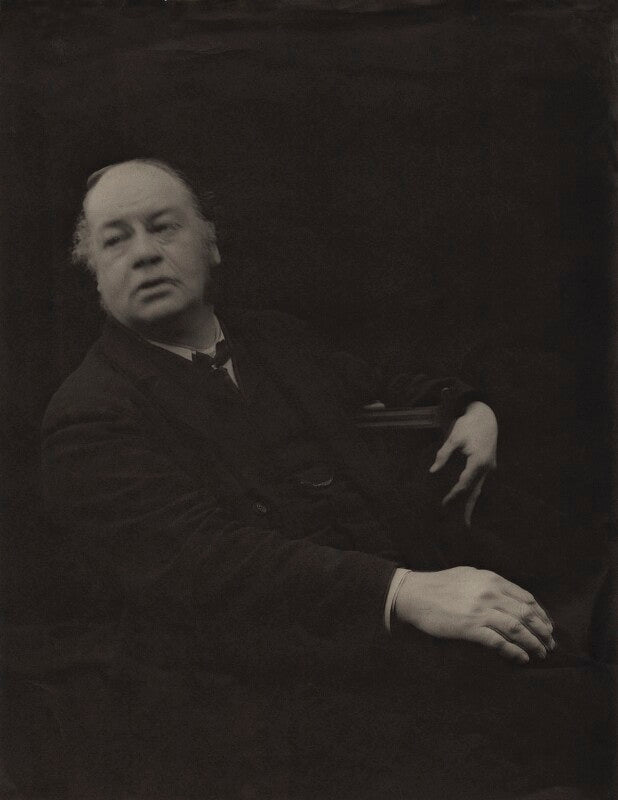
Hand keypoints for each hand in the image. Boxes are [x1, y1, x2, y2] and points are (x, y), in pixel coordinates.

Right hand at [394, 566, 554, 663]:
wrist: (415, 594)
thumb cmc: (440, 584)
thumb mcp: (469, 575)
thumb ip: (490, 583)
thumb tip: (509, 596)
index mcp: (492, 580)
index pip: (526, 598)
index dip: (541, 614)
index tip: (547, 625)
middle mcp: (490, 594)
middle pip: (526, 614)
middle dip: (542, 631)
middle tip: (550, 643)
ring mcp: (480, 611)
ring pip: (517, 629)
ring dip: (532, 642)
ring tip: (540, 653)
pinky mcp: (470, 628)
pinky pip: (498, 642)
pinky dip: (513, 651)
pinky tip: (521, 658)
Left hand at [429, 401, 497, 525]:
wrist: (486, 416)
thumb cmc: (468, 424)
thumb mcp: (453, 437)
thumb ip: (443, 455)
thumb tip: (432, 471)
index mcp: (478, 460)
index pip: (465, 483)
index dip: (454, 495)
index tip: (444, 504)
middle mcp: (487, 467)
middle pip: (475, 491)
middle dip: (467, 507)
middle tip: (463, 526)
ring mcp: (489, 467)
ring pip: (479, 489)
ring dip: (472, 504)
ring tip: (466, 521)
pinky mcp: (488, 466)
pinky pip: (479, 483)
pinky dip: (473, 493)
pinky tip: (469, 503)